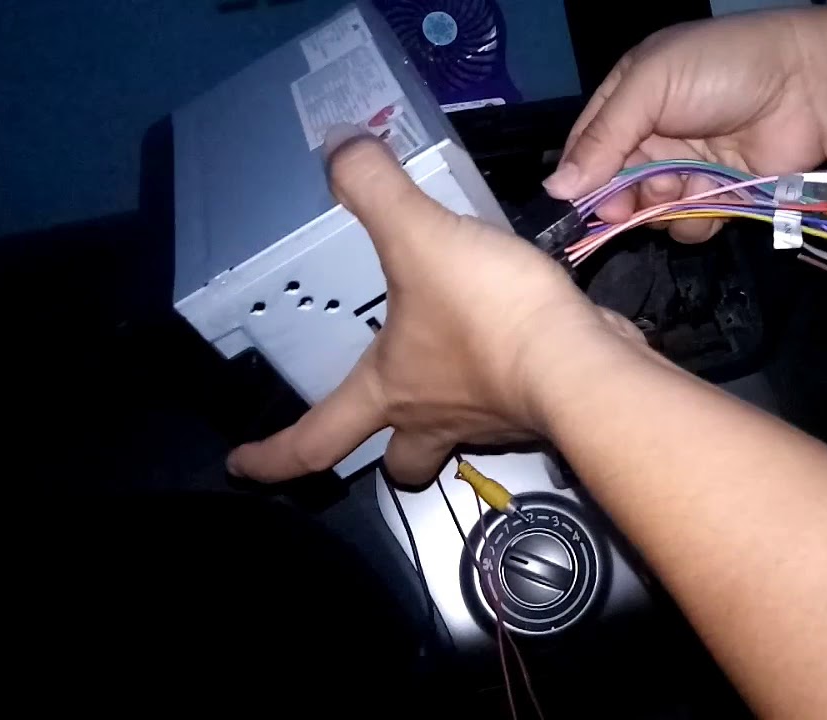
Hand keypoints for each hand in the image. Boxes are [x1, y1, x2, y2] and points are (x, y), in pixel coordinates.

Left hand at [227, 134, 643, 485]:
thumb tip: (338, 145)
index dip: (273, 457)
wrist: (583, 361)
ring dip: (453, 415)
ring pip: (461, 436)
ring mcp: (493, 422)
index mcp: (389, 390)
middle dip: (390, 459)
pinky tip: (517, 342)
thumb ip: (374, 188)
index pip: (313, 443)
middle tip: (384, 434)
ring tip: (460, 364)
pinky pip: (514, 406)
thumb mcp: (419, 235)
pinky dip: (508, 384)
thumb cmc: (488, 313)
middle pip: (403, 465)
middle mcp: (436, 419)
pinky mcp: (540, 412)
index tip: (243, 467)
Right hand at [543, 11, 826, 242]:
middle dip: (621, 199)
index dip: (581, 177)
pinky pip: (688, 224)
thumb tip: (556, 188)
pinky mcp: (718, 196)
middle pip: (615, 187)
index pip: (587, 148)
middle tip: (630, 205)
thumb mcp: (651, 86)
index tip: (581, 203)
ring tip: (685, 185)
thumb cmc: (723, 69)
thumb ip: (603, 137)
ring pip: (650, 211)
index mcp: (629, 99)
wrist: (806, 87)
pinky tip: (714, 194)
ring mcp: (686, 168)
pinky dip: (697, 218)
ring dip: (662, 208)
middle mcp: (652, 136)